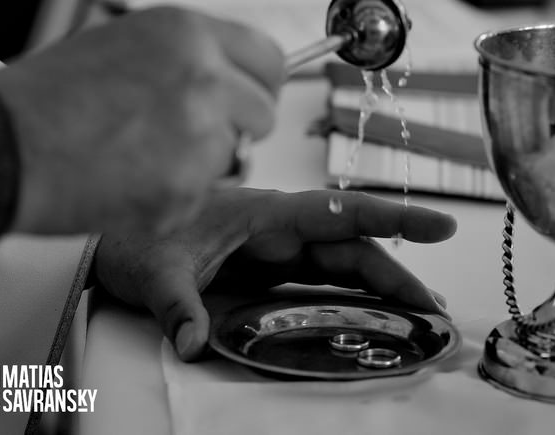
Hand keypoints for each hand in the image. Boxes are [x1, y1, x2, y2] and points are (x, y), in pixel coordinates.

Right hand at [0, 7, 284, 236]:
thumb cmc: (46, 97)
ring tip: (142, 157)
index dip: (259, 84)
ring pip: (236, 157)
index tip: (249, 98)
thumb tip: (232, 75)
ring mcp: (201, 133)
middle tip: (187, 137)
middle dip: (236, 128)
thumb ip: (188, 56)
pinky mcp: (188, 187)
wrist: (0, 146)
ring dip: (203, 164)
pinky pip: (205, 196)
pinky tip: (129, 182)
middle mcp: (204, 76)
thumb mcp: (126, 43)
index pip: (270, 59)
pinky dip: (175, 198)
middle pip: (264, 112)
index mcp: (188, 33)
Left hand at [94, 188, 457, 360]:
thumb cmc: (134, 232)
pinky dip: (354, 295)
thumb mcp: (153, 267)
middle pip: (353, 247)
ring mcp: (278, 249)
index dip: (394, 219)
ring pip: (343, 264)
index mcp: (266, 213)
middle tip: (436, 310)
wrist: (113, 235)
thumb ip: (176, 304)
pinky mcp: (270, 269)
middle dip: (399, 274)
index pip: (341, 212)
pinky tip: (376, 312)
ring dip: (382, 287)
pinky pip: (323, 280)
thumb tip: (194, 342)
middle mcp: (281, 228)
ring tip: (421, 315)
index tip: (441, 225)